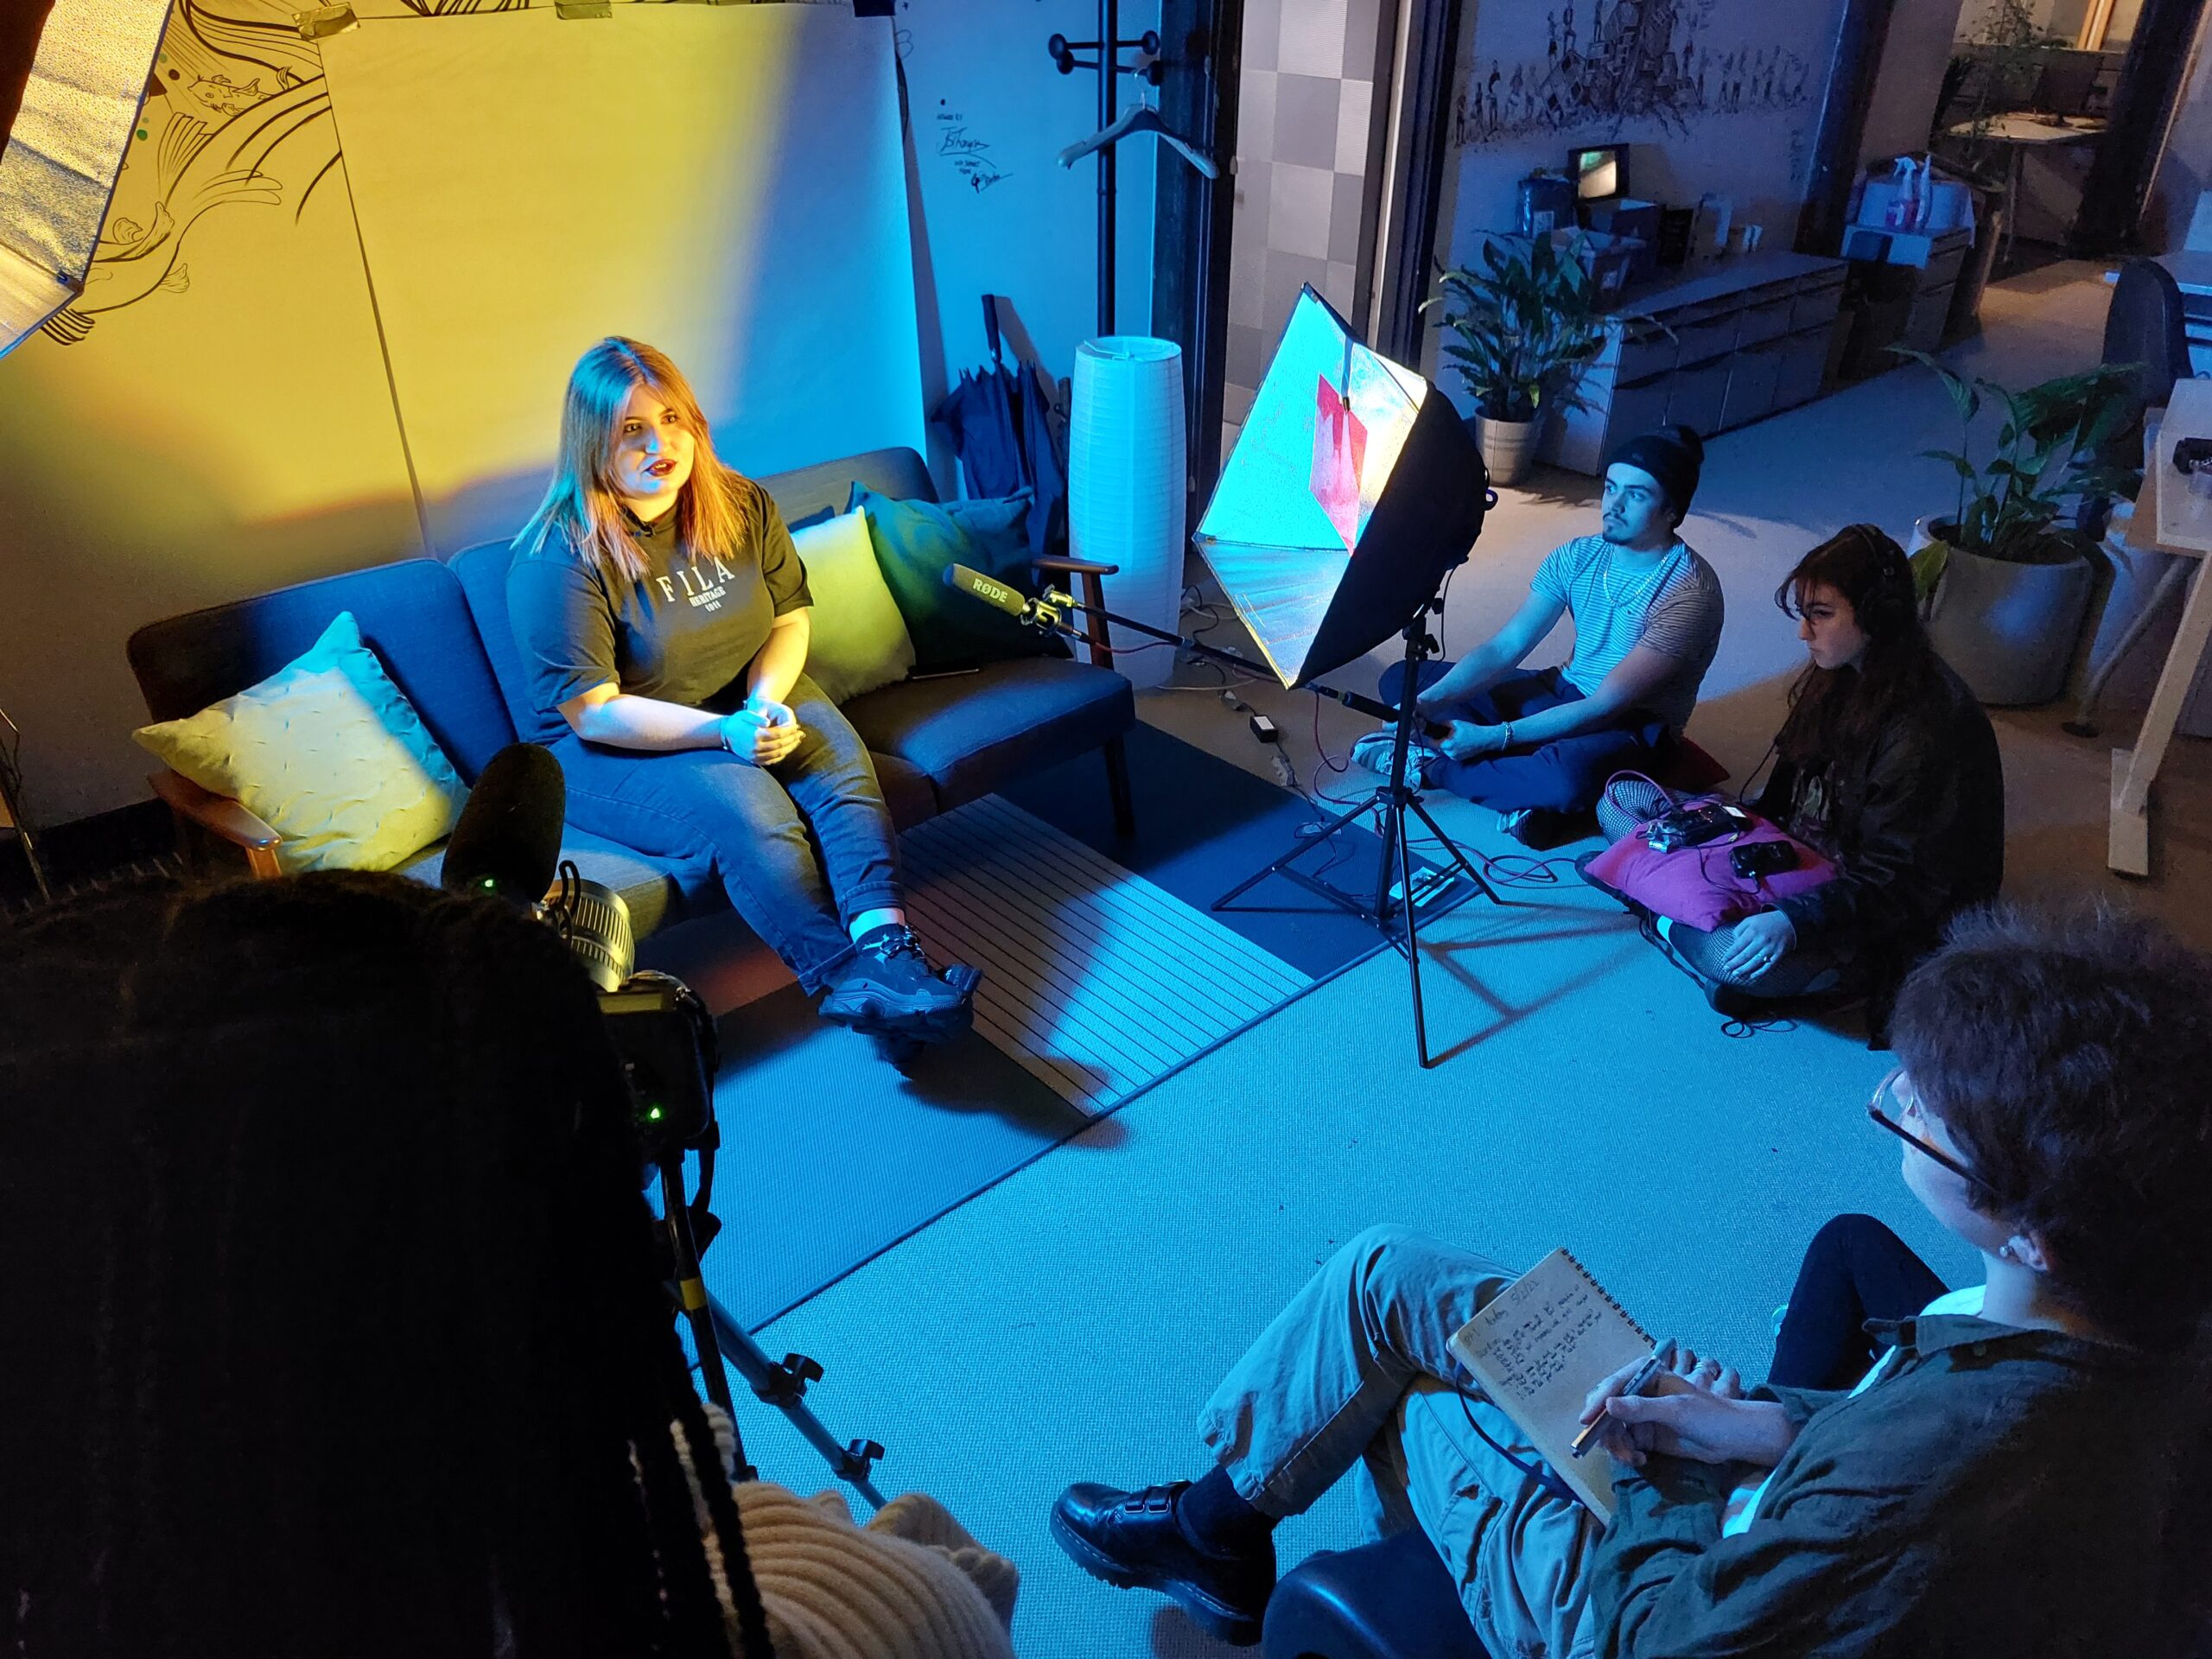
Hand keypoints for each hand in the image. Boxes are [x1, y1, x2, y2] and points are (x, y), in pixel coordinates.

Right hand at [720, 703, 802, 766]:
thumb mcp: (745, 714)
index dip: (790, 730)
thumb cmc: (737, 721)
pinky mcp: (754, 761)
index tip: (797, 726)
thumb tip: (769, 723)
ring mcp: (755, 756)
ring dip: (790, 748)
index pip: (778, 733)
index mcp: (755, 735)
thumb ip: (757, 718)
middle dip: (792, 739)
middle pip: (780, 745)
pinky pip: (772, 760)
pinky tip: (787, 750)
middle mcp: (756, 747)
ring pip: (778, 754)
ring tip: (797, 741)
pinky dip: (782, 755)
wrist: (725, 734)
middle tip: (801, 734)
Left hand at [1438, 719, 1507, 761]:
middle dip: (1442, 741)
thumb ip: (1443, 724)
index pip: (1432, 743)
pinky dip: (1453, 748)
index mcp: (1447, 745)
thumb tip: (1437, 725)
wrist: (1484, 739)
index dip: (1433, 738)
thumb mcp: (1456, 723)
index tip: (1437, 734)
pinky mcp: (1459, 759)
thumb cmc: (1471, 730)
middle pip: (1439, 747)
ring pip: (1445, 750)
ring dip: (1448, 745)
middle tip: (1449, 734)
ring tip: (1456, 738)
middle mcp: (1450, 754)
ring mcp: (1455, 758)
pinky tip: (1460, 743)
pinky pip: (1451, 753)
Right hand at [1578, 1344, 1793, 1470]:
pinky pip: (1624, 1443)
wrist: (1734, 1439)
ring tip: (1631, 1459)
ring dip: (1616, 1445)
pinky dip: (1626, 1453)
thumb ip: (1642, 1407)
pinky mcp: (1646, 1435)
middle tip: (1614, 1449)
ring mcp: (1642, 1415)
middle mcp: (1640, 1393)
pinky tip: (1638, 1460)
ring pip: (1613, 1429)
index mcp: (1647, 1376)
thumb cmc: (1710, 1415)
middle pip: (1608, 1408)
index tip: (1587, 1421)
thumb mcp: (1676, 1409)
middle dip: (1606, 1429)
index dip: (1598, 1402)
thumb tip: (1608, 1405)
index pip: (1614, 1385)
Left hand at [1719, 909, 1795, 979]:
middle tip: (1726, 970)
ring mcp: (1771, 948)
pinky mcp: (1779, 954)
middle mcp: (1761, 940)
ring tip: (1735, 974)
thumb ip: (1739, 930)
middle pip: (1745, 956)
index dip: (1730, 955)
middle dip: (1734, 964)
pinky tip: (1752, 976)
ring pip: (1755, 962)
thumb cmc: (1766, 921)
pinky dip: (1760, 972)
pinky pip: (1768, 966)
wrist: (1789, 921)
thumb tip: (1734, 943)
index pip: (1738, 946)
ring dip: (1744, 970)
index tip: (1724, 960)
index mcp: (1753, 931)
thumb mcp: (1750, 920)